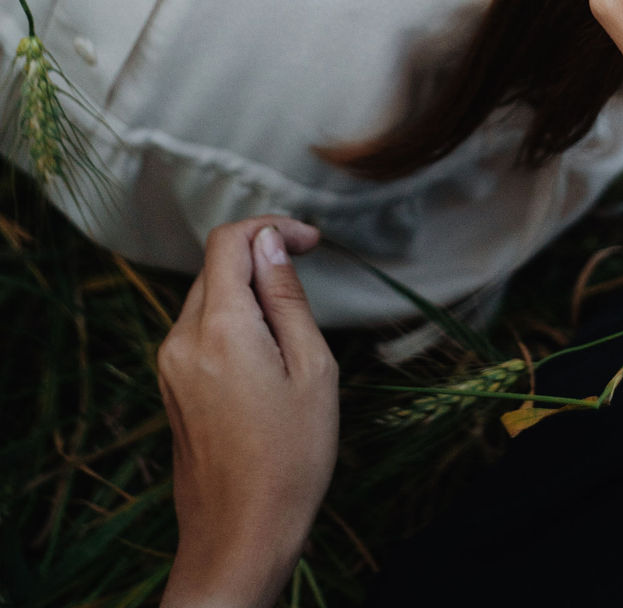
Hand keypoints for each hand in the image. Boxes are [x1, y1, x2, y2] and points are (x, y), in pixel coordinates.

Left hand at [158, 217, 338, 607]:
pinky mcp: (171, 385)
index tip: (311, 241)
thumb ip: (287, 297)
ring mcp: (170, 364)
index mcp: (221, 328)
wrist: (241, 535)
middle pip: (217, 265)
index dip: (272, 226)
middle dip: (262, 256)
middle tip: (307, 271)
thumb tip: (270, 243)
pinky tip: (265, 353)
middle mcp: (183, 339)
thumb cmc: (290, 458)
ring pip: (208, 295)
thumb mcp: (312, 368)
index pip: (229, 240)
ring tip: (291, 326)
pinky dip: (232, 319)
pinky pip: (199, 329)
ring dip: (247, 289)